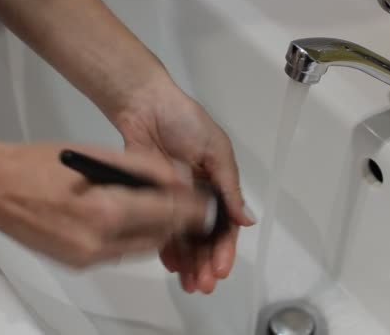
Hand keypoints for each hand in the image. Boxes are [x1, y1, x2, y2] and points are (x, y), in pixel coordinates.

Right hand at [0, 142, 210, 267]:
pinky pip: (123, 251)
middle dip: (182, 221)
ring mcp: (90, 256)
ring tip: (170, 210)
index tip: (210, 204)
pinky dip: (138, 236)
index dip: (195, 208)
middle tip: (194, 206)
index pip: (170, 213)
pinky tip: (140, 219)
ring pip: (145, 246)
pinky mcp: (82, 263)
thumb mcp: (99, 155)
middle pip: (162, 235)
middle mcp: (101, 240)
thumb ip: (145, 169)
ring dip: (162, 229)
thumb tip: (179, 178)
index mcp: (108, 209)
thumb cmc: (40, 167)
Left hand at [112, 75, 254, 293]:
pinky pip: (160, 229)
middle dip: (207, 262)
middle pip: (206, 237)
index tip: (221, 267)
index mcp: (218, 183)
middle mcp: (198, 195)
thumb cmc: (183, 120)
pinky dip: (167, 249)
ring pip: (184, 239)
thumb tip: (246, 219)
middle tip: (204, 283)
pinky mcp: (151, 199)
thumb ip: (228, 187)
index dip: (225, 247)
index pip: (226, 223)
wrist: (143, 105)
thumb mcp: (215, 151)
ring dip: (190, 261)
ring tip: (189, 281)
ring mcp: (174, 199)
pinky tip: (171, 264)